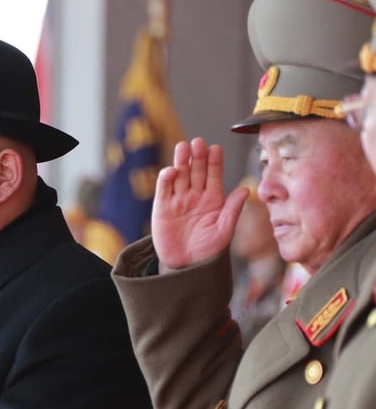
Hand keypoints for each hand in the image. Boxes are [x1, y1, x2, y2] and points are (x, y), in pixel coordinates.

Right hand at [152, 137, 249, 270]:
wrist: (186, 266)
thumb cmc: (208, 250)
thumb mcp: (224, 231)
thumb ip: (232, 210)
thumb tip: (245, 190)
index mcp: (213, 199)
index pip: (214, 175)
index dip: (214, 162)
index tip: (216, 148)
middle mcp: (195, 196)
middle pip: (196, 171)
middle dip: (197, 156)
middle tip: (198, 142)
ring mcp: (178, 200)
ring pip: (180, 175)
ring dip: (181, 161)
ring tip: (183, 147)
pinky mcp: (162, 207)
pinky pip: (164, 189)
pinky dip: (166, 178)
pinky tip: (171, 170)